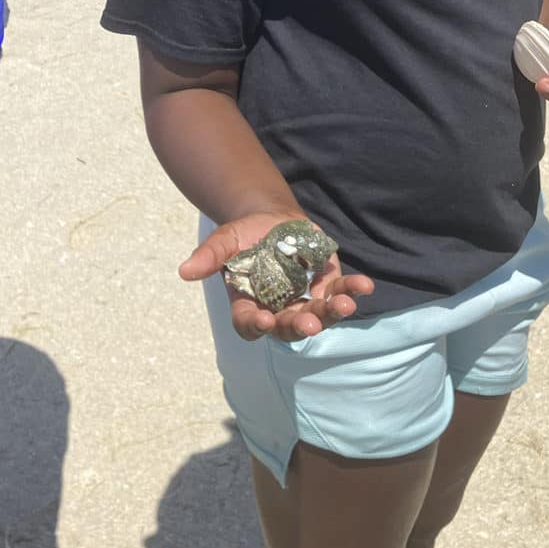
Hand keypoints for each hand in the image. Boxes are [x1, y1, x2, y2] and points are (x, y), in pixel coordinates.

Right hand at [180, 210, 374, 342]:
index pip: (250, 324)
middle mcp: (279, 310)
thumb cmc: (244, 235)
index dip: (257, 324)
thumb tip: (184, 271)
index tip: (265, 319)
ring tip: (346, 304)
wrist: (272, 220)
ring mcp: (305, 300)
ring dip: (333, 312)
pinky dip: (353, 291)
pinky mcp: (326, 286)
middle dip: (300, 326)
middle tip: (311, 324)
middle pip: (289, 327)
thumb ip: (209, 256)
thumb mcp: (225, 240)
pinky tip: (365, 286)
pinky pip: (340, 293)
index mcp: (250, 304)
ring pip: (319, 315)